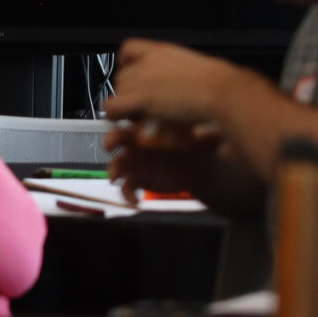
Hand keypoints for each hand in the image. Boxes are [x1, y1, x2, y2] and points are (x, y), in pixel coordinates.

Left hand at [101, 37, 252, 127]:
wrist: (222, 92)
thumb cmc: (220, 84)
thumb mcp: (196, 70)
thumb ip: (180, 73)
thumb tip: (183, 85)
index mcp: (161, 51)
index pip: (128, 48)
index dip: (126, 64)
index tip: (135, 78)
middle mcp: (147, 61)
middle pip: (121, 76)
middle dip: (128, 92)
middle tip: (142, 107)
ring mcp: (141, 78)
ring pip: (117, 92)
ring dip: (125, 106)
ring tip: (142, 117)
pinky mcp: (140, 98)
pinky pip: (113, 108)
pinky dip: (117, 116)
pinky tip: (130, 122)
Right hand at [102, 121, 220, 197]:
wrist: (199, 168)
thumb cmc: (198, 145)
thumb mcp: (203, 137)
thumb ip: (205, 136)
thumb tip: (206, 135)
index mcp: (150, 126)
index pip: (131, 118)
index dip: (121, 117)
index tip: (117, 119)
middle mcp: (138, 142)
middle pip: (117, 137)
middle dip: (111, 140)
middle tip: (111, 144)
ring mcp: (136, 161)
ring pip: (117, 163)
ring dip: (113, 170)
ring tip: (115, 177)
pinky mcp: (139, 179)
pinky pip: (126, 186)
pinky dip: (127, 194)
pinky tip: (135, 199)